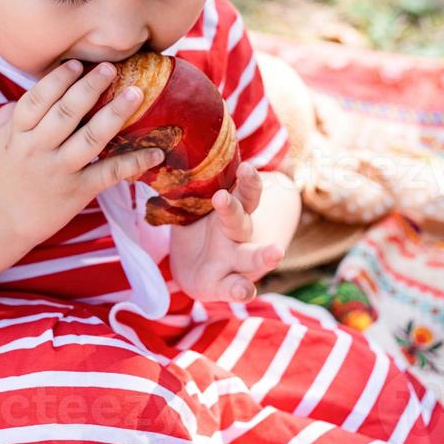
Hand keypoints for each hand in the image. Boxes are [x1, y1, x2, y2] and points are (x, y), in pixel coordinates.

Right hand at [0, 60, 164, 247]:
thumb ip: (9, 115)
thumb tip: (36, 93)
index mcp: (16, 133)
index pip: (38, 99)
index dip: (58, 79)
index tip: (77, 64)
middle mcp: (38, 149)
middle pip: (67, 112)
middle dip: (91, 87)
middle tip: (111, 68)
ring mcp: (60, 171)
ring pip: (91, 137)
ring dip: (115, 114)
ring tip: (135, 93)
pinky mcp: (77, 192)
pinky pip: (109, 174)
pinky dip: (134, 163)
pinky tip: (156, 153)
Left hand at [169, 162, 284, 302]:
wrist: (196, 268)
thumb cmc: (200, 227)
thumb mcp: (194, 204)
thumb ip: (190, 186)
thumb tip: (168, 151)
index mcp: (231, 210)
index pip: (244, 192)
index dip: (248, 181)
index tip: (247, 167)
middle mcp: (236, 233)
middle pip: (242, 218)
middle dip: (244, 204)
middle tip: (253, 190)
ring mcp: (234, 260)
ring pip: (250, 255)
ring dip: (264, 254)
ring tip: (275, 253)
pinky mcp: (225, 285)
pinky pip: (235, 287)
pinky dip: (241, 290)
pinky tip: (246, 291)